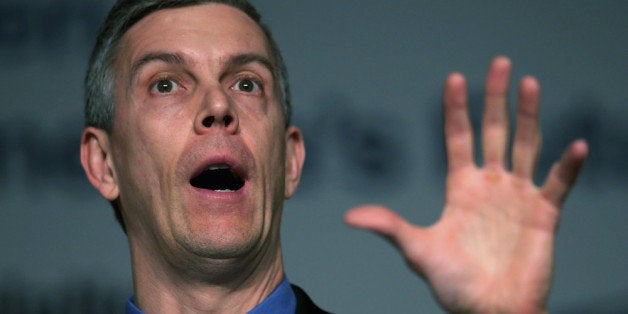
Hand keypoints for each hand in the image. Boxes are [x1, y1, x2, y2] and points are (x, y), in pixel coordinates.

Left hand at [344, 56, 587, 312]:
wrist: (491, 311)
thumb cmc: (455, 285)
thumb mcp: (418, 250)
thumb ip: (389, 227)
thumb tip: (349, 217)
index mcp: (461, 188)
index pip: (458, 137)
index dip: (456, 108)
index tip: (454, 78)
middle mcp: (490, 185)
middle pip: (494, 131)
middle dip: (496, 97)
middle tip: (499, 63)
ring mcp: (518, 197)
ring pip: (526, 145)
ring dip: (530, 116)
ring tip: (530, 83)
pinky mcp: (544, 214)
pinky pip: (559, 184)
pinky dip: (569, 166)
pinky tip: (577, 146)